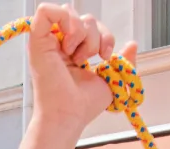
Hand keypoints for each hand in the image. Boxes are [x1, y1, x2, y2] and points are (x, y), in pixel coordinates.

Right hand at [27, 4, 130, 133]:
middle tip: (88, 58)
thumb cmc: (84, 105)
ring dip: (82, 33)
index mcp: (73, 51)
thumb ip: (123, 61)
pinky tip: (70, 41)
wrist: (70, 115)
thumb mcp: (111, 79)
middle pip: (82, 17)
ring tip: (77, 57)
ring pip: (69, 11)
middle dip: (94, 34)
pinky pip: (45, 11)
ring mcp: (46, 42)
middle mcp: (58, 44)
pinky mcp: (36, 42)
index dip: (104, 35)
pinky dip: (64, 19)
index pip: (91, 26)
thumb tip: (132, 44)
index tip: (105, 55)